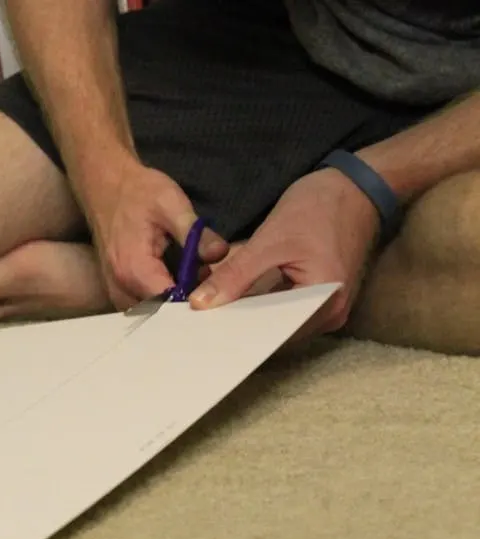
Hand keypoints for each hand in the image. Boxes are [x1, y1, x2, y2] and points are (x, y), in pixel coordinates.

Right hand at [83, 156, 229, 309]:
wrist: (104, 185)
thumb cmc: (136, 191)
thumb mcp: (171, 204)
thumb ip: (195, 233)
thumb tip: (219, 253)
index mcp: (134, 269)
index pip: (169, 304)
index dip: (194, 299)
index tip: (214, 287)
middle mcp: (120, 286)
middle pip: (160, 314)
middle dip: (186, 301)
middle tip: (206, 279)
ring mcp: (115, 289)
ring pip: (150, 312)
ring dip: (173, 300)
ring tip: (193, 277)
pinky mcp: (116, 287)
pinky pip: (141, 304)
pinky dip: (160, 297)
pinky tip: (177, 278)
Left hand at [189, 167, 380, 342]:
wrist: (356, 186)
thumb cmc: (319, 209)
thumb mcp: (270, 241)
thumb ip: (235, 275)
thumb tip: (200, 304)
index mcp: (323, 306)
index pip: (271, 334)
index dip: (235, 332)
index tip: (201, 329)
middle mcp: (329, 316)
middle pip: (273, 330)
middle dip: (237, 322)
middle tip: (199, 318)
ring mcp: (325, 307)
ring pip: (275, 318)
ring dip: (246, 310)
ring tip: (210, 306)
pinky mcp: (318, 295)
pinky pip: (282, 305)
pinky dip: (258, 300)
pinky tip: (231, 293)